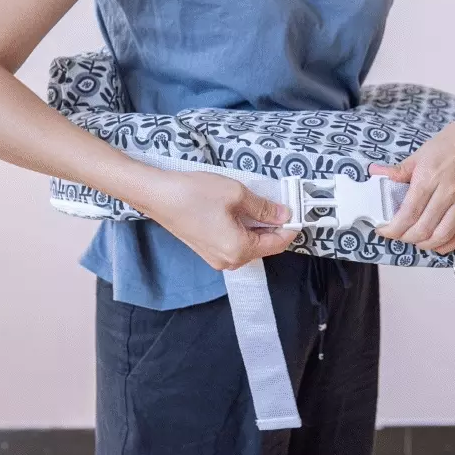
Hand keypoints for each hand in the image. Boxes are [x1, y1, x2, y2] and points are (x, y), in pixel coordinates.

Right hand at [133, 170, 298, 270]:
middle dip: (274, 227)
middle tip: (281, 204)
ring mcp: (216, 258)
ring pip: (249, 244)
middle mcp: (228, 260)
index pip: (277, 244)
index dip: (290, 227)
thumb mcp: (236, 194)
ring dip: (258, 226)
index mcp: (238, 250)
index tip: (297, 212)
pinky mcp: (207, 249)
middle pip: (264, 246)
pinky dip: (244, 228)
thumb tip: (282, 214)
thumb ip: (263, 208)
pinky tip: (243, 210)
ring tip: (262, 204)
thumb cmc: (191, 194)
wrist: (157, 195)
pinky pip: (234, 242)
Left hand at [369, 94, 454, 254]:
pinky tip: (436, 243)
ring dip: (424, 244)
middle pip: (422, 230)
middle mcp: (446, 194)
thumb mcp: (422, 152)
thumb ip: (400, 170)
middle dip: (404, 237)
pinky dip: (446, 245)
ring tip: (414, 239)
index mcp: (429, 179)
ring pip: (440, 236)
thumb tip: (377, 173)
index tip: (383, 230)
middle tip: (397, 233)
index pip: (407, 214)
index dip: (392, 229)